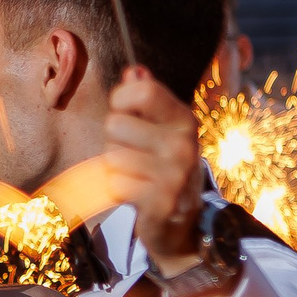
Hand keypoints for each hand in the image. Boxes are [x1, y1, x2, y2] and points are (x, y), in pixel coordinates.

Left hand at [105, 65, 205, 273]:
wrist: (181, 225)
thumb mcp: (161, 130)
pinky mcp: (161, 202)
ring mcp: (175, 175)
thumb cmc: (163, 169)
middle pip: (116, 124)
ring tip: (136, 176)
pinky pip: (116, 183)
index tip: (126, 113)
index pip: (141, 90)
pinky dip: (118, 190)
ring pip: (112, 156)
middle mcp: (184, 144)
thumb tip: (134, 71)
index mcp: (184, 119)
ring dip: (116, 168)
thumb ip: (146, 99)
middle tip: (134, 155)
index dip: (121, 100)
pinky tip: (136, 194)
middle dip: (115, 140)